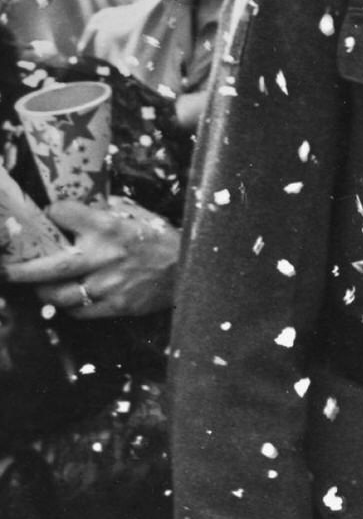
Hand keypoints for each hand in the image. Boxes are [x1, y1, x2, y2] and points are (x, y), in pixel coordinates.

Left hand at [3, 196, 179, 317]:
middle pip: (49, 267)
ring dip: (43, 291)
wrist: (188, 267)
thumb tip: (76, 206)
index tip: (49, 215)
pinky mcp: (115, 306)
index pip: (62, 214)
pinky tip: (67, 298)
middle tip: (6, 270)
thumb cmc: (159, 236)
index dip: (52, 213)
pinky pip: (80, 312)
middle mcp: (102, 255)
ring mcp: (108, 284)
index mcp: (107, 225)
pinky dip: (68, 306)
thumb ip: (105, 210)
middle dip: (21, 270)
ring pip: (59, 296)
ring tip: (38, 286)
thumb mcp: (135, 213)